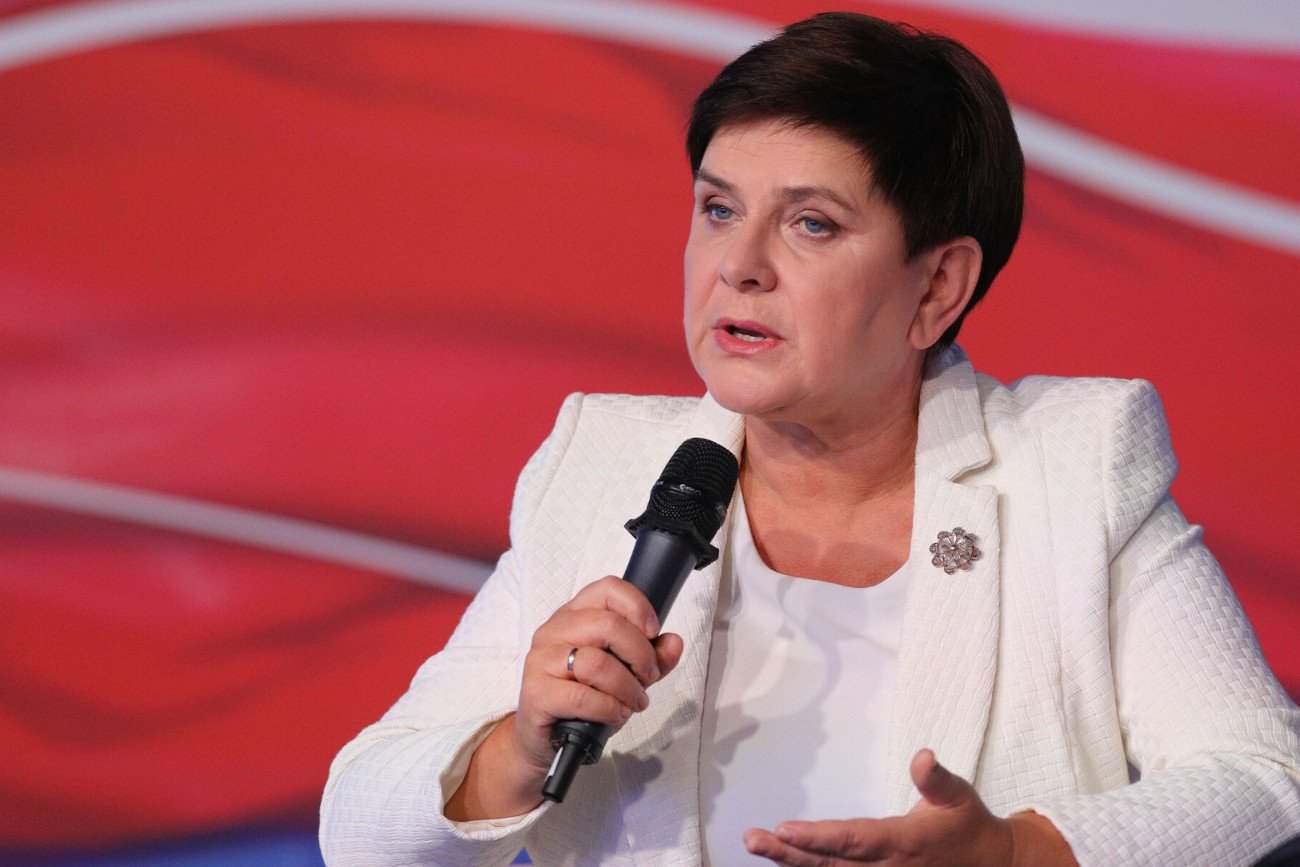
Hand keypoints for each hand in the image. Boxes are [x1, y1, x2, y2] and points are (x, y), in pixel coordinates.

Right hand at [446, 576, 683, 820]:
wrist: (547, 739)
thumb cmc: (585, 700)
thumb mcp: (625, 674)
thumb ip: (652, 658)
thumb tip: (675, 642)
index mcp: (574, 614)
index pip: (608, 589)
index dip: (638, 607)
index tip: (654, 633)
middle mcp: (554, 630)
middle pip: (608, 624)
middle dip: (640, 654)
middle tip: (648, 677)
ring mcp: (541, 660)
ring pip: (597, 662)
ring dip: (627, 687)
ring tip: (634, 702)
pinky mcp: (536, 693)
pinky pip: (582, 697)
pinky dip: (609, 709)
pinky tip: (616, 715)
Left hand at [744, 749, 1074, 865]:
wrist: (994, 866)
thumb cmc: (969, 826)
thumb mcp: (958, 797)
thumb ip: (936, 779)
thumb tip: (923, 755)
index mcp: (903, 842)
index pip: (854, 840)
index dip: (819, 838)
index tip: (785, 828)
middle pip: (831, 864)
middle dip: (789, 853)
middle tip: (753, 839)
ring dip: (792, 863)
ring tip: (758, 847)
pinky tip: (785, 863)